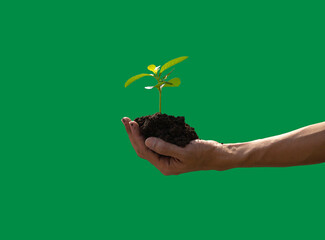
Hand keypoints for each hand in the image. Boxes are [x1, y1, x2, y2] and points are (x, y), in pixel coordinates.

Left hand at [122, 117, 238, 174]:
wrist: (216, 155)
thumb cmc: (203, 153)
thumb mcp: (184, 151)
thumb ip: (165, 147)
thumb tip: (147, 140)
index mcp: (164, 166)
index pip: (144, 151)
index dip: (136, 136)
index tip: (132, 123)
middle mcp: (162, 163)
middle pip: (142, 148)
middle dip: (132, 134)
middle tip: (124, 119)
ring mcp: (165, 157)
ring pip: (147, 145)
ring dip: (138, 133)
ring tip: (130, 121)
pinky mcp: (169, 150)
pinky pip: (155, 141)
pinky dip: (148, 132)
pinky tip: (145, 125)